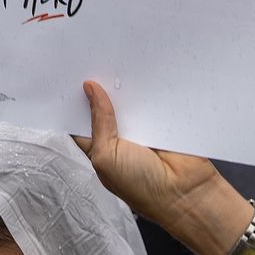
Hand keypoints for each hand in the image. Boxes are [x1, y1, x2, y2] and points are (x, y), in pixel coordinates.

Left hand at [76, 80, 249, 254]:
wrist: (185, 192)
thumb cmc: (142, 188)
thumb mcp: (107, 157)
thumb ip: (99, 123)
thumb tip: (91, 90)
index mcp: (100, 149)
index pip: (82, 120)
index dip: (75, 101)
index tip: (69, 76)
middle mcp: (119, 137)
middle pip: (105, 105)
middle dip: (100, 88)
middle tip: (92, 63)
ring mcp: (141, 128)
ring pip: (128, 99)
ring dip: (125, 86)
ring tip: (115, 62)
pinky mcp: (162, 120)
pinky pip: (152, 98)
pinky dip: (148, 89)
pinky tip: (141, 74)